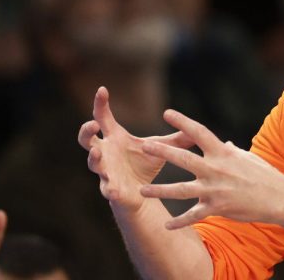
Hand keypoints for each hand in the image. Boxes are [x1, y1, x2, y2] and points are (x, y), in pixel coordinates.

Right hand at [78, 87, 193, 211]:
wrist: (142, 193)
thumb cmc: (146, 164)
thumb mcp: (161, 147)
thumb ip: (177, 137)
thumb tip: (197, 126)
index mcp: (115, 138)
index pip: (103, 118)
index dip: (100, 104)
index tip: (102, 89)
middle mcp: (106, 153)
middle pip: (87, 139)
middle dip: (86, 131)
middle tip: (92, 125)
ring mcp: (106, 171)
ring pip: (93, 164)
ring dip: (94, 159)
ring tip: (97, 154)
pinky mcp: (111, 189)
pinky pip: (107, 189)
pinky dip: (110, 189)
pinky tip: (114, 191)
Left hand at [139, 109, 283, 228]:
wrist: (278, 198)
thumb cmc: (265, 175)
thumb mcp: (248, 158)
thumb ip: (232, 151)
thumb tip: (225, 144)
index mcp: (223, 153)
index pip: (199, 132)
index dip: (183, 122)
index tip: (167, 113)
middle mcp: (216, 169)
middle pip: (183, 159)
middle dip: (162, 152)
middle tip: (143, 146)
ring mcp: (215, 189)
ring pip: (181, 190)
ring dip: (160, 191)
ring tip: (142, 190)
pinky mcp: (217, 207)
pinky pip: (193, 216)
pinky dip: (180, 222)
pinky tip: (167, 226)